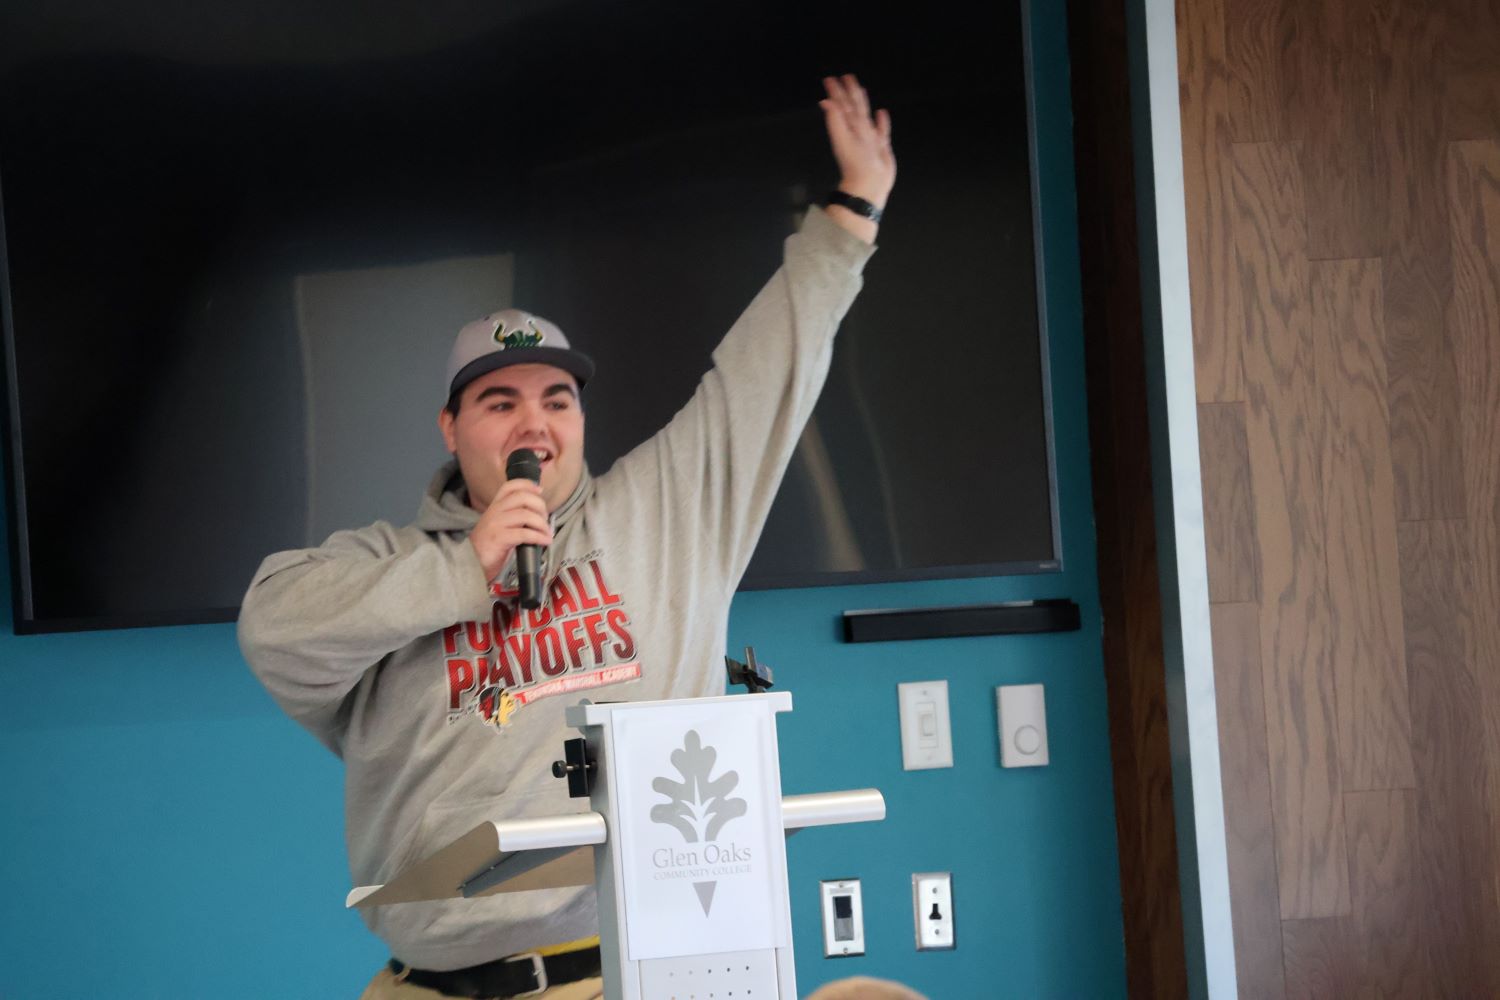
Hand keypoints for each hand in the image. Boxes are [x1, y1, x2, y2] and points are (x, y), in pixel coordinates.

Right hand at [469, 478, 552, 581]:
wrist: (471, 563)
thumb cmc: (489, 547)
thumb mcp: (499, 526)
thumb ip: (513, 518)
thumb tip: (537, 516)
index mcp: (495, 507)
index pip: (510, 486)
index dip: (527, 485)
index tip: (539, 490)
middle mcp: (494, 511)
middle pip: (522, 497)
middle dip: (540, 506)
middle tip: (545, 519)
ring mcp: (496, 524)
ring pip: (526, 514)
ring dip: (542, 524)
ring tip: (547, 533)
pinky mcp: (499, 538)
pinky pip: (524, 533)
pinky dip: (539, 537)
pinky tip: (544, 541)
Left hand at [819, 74, 895, 207]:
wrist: (869, 184)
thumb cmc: (854, 163)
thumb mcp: (842, 139)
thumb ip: (835, 120)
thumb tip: (825, 102)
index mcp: (848, 127)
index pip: (842, 105)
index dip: (836, 92)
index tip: (830, 79)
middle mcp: (858, 130)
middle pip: (854, 106)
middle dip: (849, 92)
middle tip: (846, 77)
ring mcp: (870, 138)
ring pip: (866, 115)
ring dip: (863, 103)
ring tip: (861, 90)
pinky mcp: (881, 146)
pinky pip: (882, 130)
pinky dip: (882, 122)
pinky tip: (881, 113)